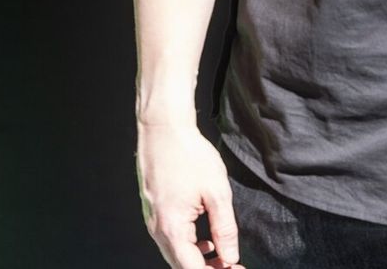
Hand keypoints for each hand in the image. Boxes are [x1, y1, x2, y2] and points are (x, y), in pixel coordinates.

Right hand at [137, 116, 244, 267]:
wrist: (164, 132)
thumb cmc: (189, 157)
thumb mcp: (217, 192)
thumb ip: (224, 228)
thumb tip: (230, 256)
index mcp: (172, 229)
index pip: (191, 268)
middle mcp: (157, 230)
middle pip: (181, 265)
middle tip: (233, 266)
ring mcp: (153, 222)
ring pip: (176, 254)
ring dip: (199, 260)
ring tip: (224, 258)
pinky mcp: (154, 213)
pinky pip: (171, 240)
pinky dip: (190, 247)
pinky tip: (207, 243)